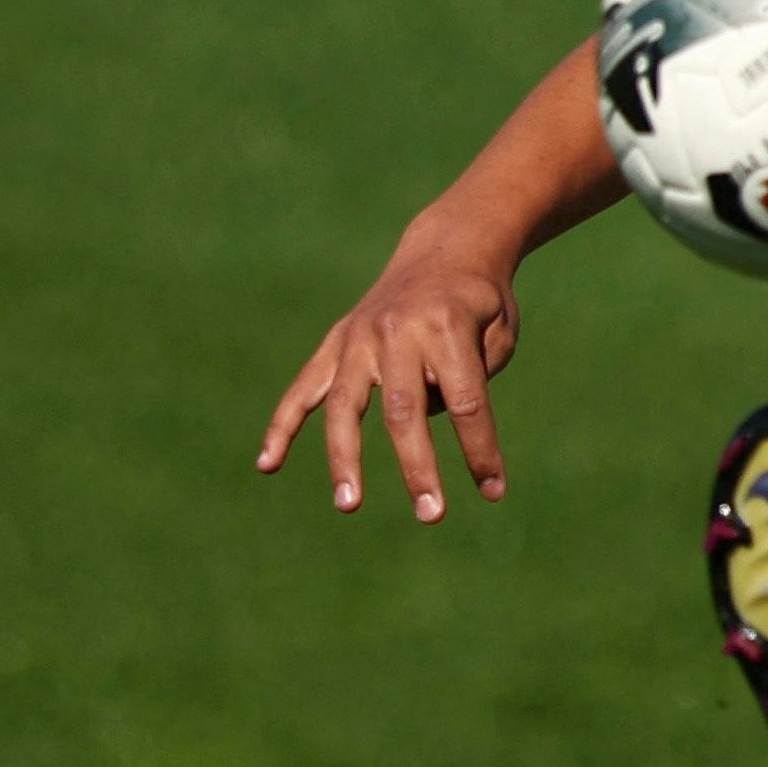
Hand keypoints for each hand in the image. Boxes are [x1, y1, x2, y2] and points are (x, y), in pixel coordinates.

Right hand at [258, 215, 522, 521]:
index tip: (494, 490)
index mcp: (447, 326)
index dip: (480, 450)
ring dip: (345, 460)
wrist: (447, 250)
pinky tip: (268, 464)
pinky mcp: (336, 342)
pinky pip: (303, 388)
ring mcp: (359, 337)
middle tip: (432, 516)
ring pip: (345, 407)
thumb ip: (471, 381)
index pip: (466, 403)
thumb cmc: (483, 303)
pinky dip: (283, 425)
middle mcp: (397, 332)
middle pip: (405, 412)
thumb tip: (423, 428)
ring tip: (350, 506)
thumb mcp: (500, 332)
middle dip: (418, 468)